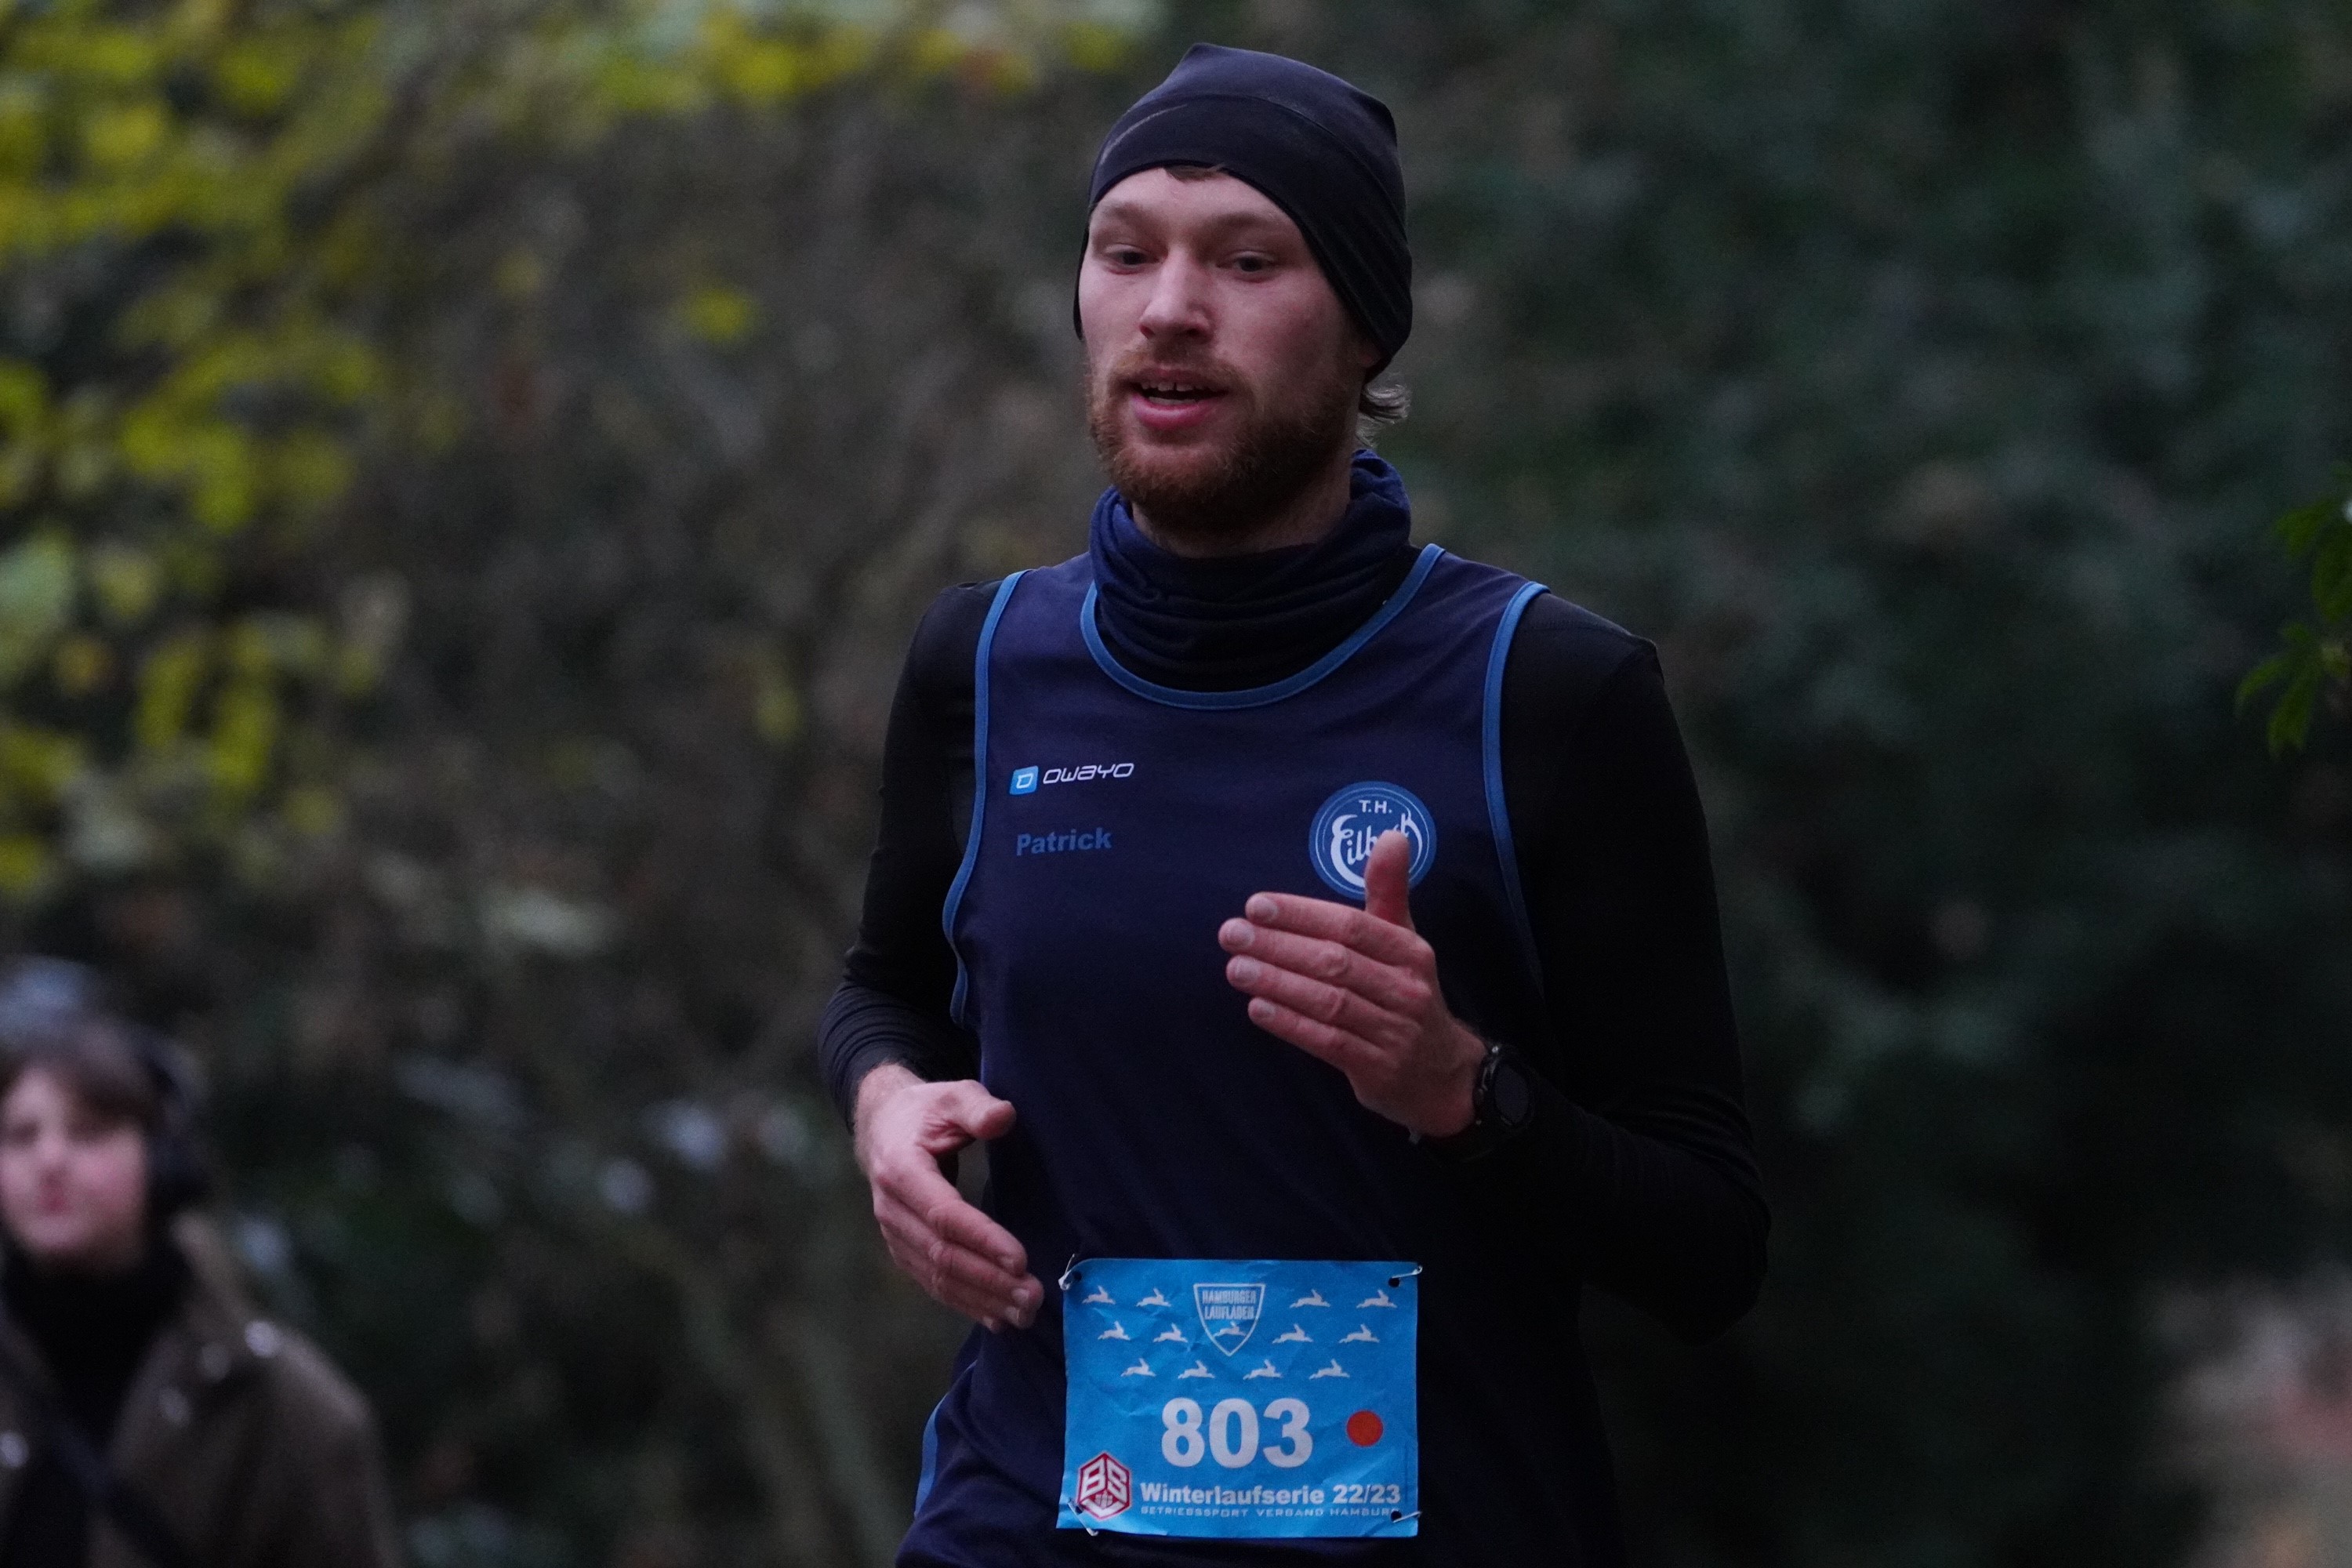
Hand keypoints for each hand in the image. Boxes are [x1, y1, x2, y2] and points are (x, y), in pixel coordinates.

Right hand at [854, 1064, 1043, 1329]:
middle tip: (1033, 1297)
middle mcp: (892, 1209)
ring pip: (937, 1277)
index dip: (981, 1239)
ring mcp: (894, 1235)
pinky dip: (966, 1304)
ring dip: (982, 1299)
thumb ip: (977, 1106)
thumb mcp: (952, 1095)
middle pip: (942, 1255)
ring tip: (1025, 1314)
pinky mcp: (903, 1250)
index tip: (1021, 1259)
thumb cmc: (926, 1110)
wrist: (883, 1128)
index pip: (943, 1215)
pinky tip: (998, 1319)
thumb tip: (1003, 1117)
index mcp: (901, 1170)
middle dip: (989, 1280)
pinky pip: (933, 1284)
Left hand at [1218, 830, 1485, 1136]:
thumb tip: (1391, 834)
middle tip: (1230, 934)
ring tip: (1235, 968)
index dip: (1302, 915)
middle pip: (1335, 962)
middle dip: (1278, 946)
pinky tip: (1257, 1009)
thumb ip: (1388, 891)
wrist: (1440, 1074)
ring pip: (1328, 1002)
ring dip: (1277, 983)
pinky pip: (1328, 1042)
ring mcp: (1394, 1031)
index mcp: (1410, 951)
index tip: (1255, 906)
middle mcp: (1406, 989)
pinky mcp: (1378, 1069)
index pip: (1351, 926)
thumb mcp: (1404, 941)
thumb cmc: (1406, 994)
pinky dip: (1291, 1024)